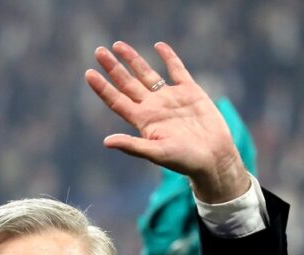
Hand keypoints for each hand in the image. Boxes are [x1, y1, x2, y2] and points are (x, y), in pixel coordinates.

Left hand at [84, 41, 248, 202]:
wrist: (214, 157)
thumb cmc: (185, 160)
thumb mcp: (157, 153)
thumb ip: (132, 146)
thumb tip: (106, 142)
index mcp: (143, 121)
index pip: (117, 101)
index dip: (102, 88)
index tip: (89, 73)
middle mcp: (153, 107)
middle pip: (127, 84)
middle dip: (113, 68)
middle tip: (99, 51)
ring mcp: (170, 98)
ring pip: (147, 74)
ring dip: (133, 60)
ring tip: (118, 45)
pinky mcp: (190, 92)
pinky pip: (176, 70)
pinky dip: (168, 57)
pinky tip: (158, 46)